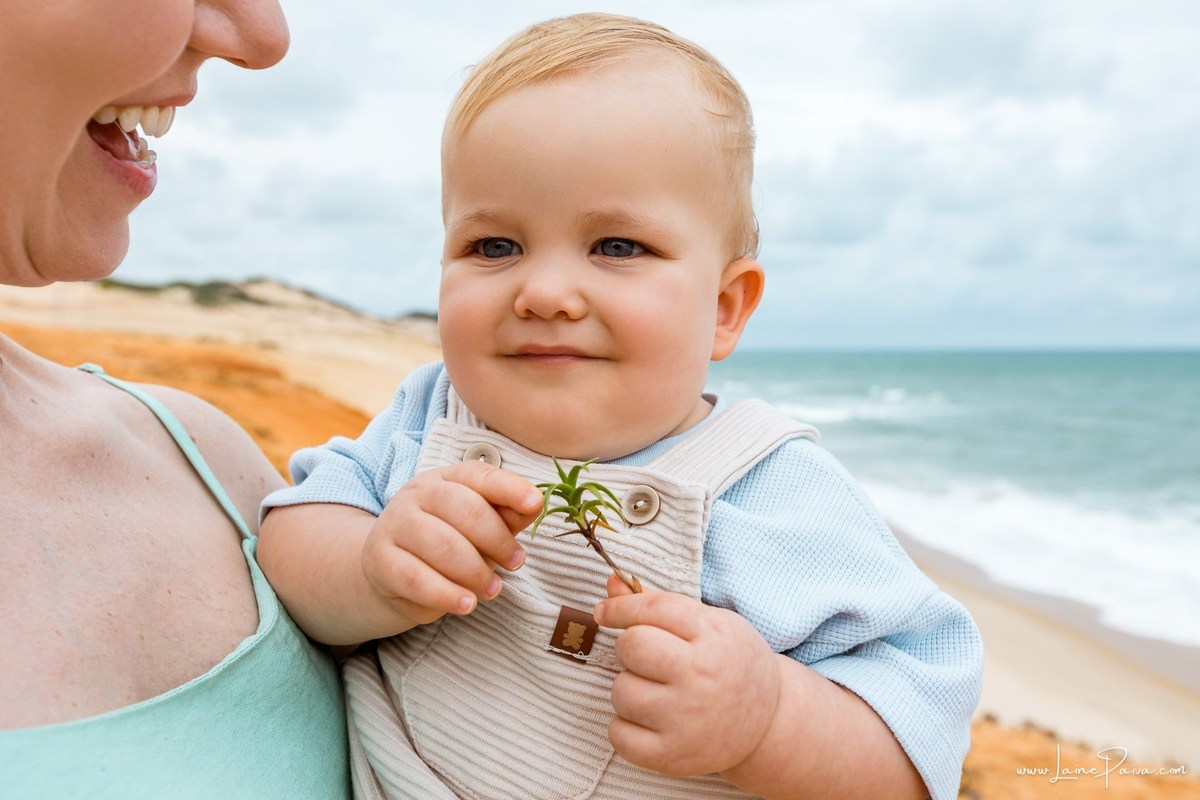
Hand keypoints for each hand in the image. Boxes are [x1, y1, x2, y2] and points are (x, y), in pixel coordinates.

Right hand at [362, 460, 542, 627]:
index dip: (510, 488)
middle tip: (516, 564)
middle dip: (497, 540)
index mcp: (447, 478)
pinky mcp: (380, 559)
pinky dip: (446, 594)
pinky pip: (415, 578)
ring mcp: (395, 523)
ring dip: (475, 571)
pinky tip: (466, 604)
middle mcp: (418, 494)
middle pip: (464, 510)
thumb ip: (506, 515)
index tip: (535, 504)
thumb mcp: (480, 526)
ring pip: (442, 545)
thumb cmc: (448, 541)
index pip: (480, 476)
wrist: (390, 569)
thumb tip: (534, 505)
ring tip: (493, 590)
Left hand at [594, 574, 781, 776]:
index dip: (620, 607)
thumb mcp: (710, 623)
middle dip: (630, 648)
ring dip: (629, 688)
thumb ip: (658, 604)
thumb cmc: (731, 663)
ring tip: (656, 692)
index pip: (651, 609)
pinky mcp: (673, 756)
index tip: (605, 612)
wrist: (768, 723)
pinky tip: (649, 721)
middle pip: (630, 647)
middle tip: (649, 658)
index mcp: (712, 636)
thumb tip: (610, 584)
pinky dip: (625, 727)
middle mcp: (699, 676)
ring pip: (621, 691)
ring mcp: (686, 720)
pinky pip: (618, 735)